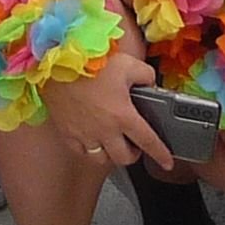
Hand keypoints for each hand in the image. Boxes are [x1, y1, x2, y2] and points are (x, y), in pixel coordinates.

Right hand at [45, 41, 165, 170]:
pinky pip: (81, 151)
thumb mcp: (129, 64)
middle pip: (123, 158)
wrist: (57, 63)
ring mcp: (84, 134)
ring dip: (111, 154)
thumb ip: (146, 76)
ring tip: (112, 143)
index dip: (161, 154)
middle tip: (134, 145)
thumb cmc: (91, 62)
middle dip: (133, 155)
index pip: (148, 141)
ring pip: (101, 159)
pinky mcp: (67, 133)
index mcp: (123, 115)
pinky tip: (92, 139)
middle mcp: (105, 130)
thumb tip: (150, 83)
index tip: (167, 162)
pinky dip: (89, 149)